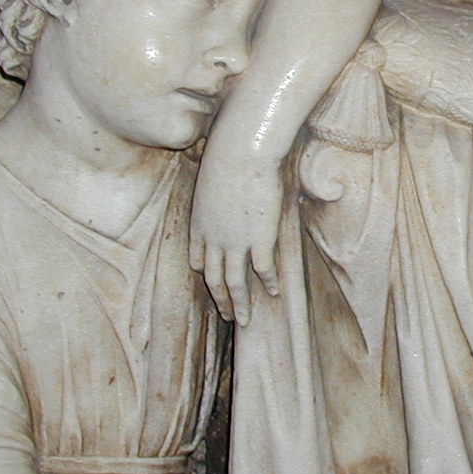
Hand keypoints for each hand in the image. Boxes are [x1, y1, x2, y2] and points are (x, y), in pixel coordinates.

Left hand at [189, 150, 283, 325]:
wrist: (241, 153)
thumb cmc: (229, 157)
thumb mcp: (214, 180)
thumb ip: (220, 195)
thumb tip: (231, 193)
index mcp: (199, 224)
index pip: (197, 258)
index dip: (204, 273)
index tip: (211, 281)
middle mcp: (213, 238)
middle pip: (213, 278)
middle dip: (221, 300)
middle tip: (228, 315)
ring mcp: (234, 241)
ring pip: (234, 282)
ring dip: (240, 304)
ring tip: (245, 320)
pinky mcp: (258, 238)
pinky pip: (262, 270)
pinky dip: (268, 283)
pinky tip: (275, 292)